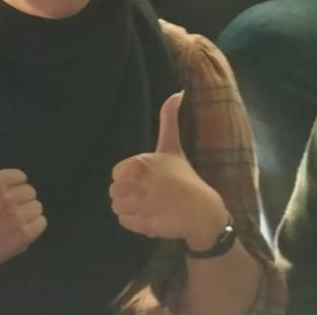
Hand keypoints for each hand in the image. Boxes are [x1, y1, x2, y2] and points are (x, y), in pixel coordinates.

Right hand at [0, 127, 46, 278]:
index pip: (21, 177)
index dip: (12, 188)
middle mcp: (5, 198)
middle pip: (30, 192)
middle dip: (19, 201)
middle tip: (1, 213)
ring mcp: (15, 217)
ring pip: (37, 206)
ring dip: (27, 214)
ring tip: (9, 223)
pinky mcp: (23, 235)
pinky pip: (42, 223)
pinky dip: (34, 227)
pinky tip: (17, 232)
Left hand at [109, 92, 227, 250]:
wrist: (201, 209)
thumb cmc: (185, 177)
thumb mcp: (173, 146)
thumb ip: (169, 118)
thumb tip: (178, 92)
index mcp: (141, 163)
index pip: (117, 173)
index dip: (129, 177)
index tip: (146, 179)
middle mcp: (137, 183)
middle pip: (114, 191)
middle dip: (128, 194)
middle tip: (148, 194)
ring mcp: (140, 205)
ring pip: (117, 207)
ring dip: (130, 208)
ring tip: (148, 205)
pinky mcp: (142, 224)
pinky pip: (124, 221)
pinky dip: (134, 221)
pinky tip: (149, 216)